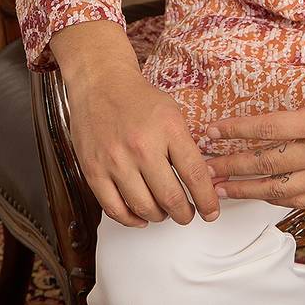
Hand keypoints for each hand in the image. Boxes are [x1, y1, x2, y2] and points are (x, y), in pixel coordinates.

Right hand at [66, 59, 220, 227]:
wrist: (100, 84)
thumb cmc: (139, 99)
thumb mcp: (172, 114)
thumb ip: (185, 146)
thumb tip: (202, 179)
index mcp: (168, 129)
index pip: (194, 174)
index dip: (206, 199)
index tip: (211, 212)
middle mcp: (142, 146)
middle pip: (170, 197)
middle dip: (184, 214)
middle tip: (188, 215)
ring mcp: (116, 161)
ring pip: (143, 207)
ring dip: (159, 216)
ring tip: (165, 213)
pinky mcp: (93, 171)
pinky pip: (114, 208)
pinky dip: (130, 219)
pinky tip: (140, 216)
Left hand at [203, 8, 304, 209]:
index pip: (269, 128)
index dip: (237, 131)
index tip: (213, 130)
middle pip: (267, 164)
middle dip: (231, 166)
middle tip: (202, 168)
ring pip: (281, 189)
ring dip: (248, 190)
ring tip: (220, 189)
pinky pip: (303, 199)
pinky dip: (278, 200)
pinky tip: (261, 196)